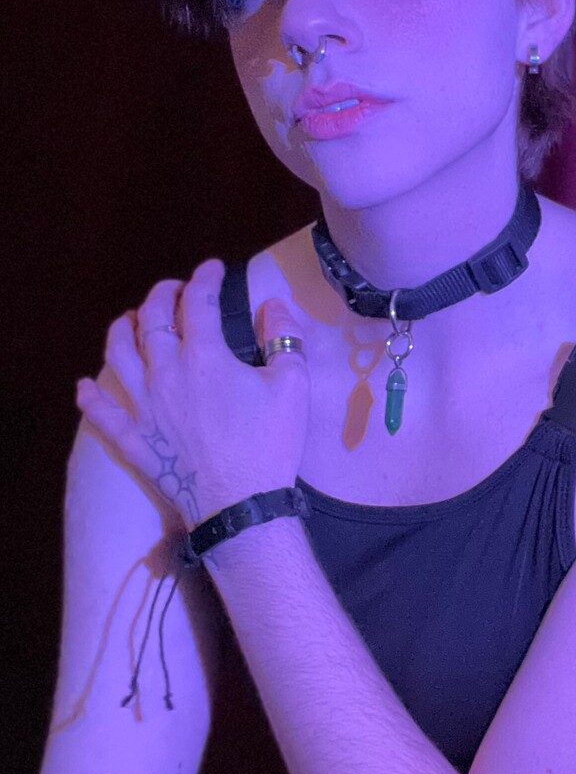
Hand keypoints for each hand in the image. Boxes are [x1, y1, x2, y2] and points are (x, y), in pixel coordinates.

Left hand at [75, 259, 310, 530]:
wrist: (242, 505)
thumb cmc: (270, 444)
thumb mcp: (292, 385)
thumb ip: (283, 337)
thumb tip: (273, 303)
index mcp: (204, 356)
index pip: (198, 302)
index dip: (206, 278)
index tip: (214, 269)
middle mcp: (164, 373)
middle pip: (150, 321)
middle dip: (161, 295)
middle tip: (174, 289)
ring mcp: (142, 406)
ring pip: (117, 356)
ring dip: (121, 330)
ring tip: (129, 320)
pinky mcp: (132, 439)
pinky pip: (101, 413)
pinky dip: (90, 396)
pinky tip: (85, 385)